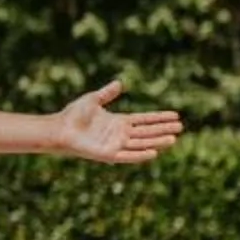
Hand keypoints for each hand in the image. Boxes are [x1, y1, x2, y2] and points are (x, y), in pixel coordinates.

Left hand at [53, 81, 181, 164]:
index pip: (144, 120)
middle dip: (163, 129)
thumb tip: (119, 83)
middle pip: (147, 131)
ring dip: (157, 142)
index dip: (159, 118)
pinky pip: (127, 155)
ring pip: (141, 143)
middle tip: (181, 127)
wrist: (58, 128)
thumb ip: (107, 93)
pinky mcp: (108, 154)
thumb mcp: (93, 100)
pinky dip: (140, 155)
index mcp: (119, 122)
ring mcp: (115, 145)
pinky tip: (154, 152)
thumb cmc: (73, 115)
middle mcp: (120, 134)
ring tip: (173, 139)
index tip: (175, 116)